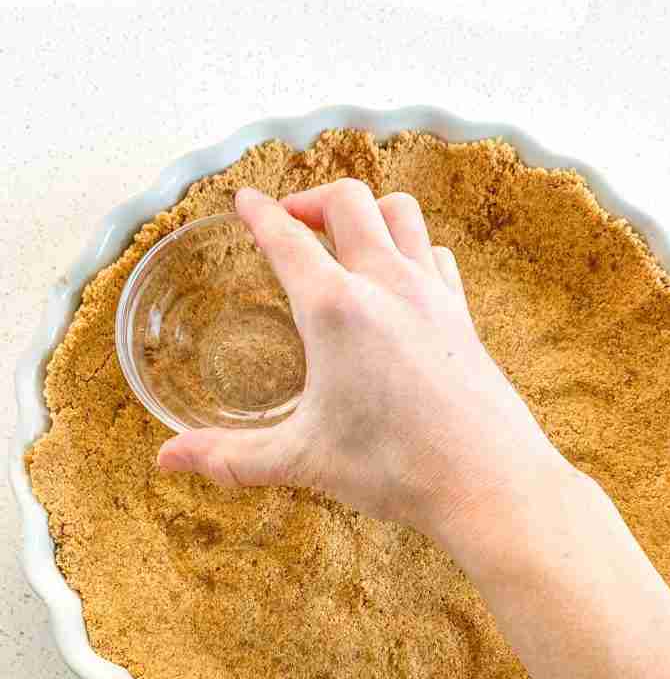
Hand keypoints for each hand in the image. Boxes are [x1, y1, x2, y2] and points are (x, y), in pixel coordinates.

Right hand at [157, 181, 566, 541]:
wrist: (487, 480)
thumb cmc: (396, 466)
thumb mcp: (303, 459)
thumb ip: (232, 456)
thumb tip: (171, 460)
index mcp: (335, 308)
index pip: (286, 238)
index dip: (258, 213)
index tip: (245, 201)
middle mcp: (385, 283)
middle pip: (348, 200)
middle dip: (311, 198)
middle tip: (291, 221)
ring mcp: (431, 293)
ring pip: (400, 211)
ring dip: (368, 209)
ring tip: (345, 235)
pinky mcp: (462, 313)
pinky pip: (435, 252)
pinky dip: (412, 245)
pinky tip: (402, 274)